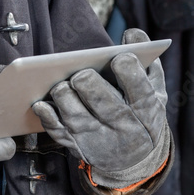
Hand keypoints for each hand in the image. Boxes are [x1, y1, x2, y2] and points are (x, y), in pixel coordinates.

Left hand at [32, 29, 169, 189]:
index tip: (119, 57)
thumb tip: (132, 34)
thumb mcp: (154, 89)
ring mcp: (101, 140)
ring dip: (65, 99)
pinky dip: (48, 118)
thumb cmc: (141, 113)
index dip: (129, 72)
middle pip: (106, 106)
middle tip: (81, 74)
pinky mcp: (79, 148)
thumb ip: (146, 61)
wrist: (136, 160)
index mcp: (147, 110)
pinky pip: (60, 133)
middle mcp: (125, 128)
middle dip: (90, 86)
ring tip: (60, 84)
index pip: (141, 91)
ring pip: (78, 119)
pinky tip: (40, 104)